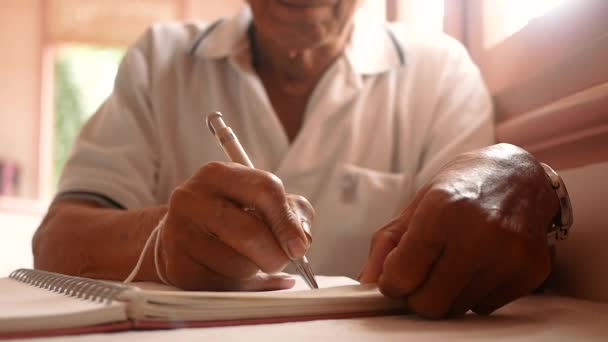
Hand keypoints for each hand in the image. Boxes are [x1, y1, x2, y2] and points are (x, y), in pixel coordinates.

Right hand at [159, 161, 313, 290]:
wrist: (181, 234)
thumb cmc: (232, 214)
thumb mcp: (260, 200)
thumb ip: (293, 213)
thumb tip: (302, 241)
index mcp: (218, 174)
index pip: (265, 191)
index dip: (288, 222)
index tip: (300, 246)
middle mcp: (192, 199)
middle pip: (251, 234)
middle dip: (276, 255)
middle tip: (280, 260)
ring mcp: (180, 233)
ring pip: (238, 265)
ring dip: (255, 271)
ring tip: (248, 260)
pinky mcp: (178, 266)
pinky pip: (224, 287)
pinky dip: (242, 287)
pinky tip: (238, 276)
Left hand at [359, 143, 558, 317]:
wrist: (518, 176)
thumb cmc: (462, 187)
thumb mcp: (416, 205)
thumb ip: (386, 245)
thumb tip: (367, 281)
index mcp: (441, 210)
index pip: (402, 277)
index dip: (391, 283)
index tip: (395, 277)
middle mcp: (478, 234)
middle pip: (429, 304)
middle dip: (416, 295)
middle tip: (421, 275)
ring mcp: (508, 255)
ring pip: (457, 310)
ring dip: (445, 294)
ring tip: (453, 262)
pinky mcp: (530, 271)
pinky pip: (484, 307)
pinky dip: (474, 293)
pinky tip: (479, 263)